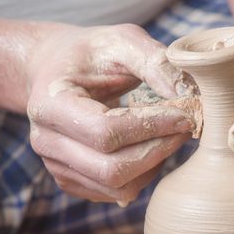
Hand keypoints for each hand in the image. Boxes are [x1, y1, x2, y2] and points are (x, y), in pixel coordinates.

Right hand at [26, 24, 196, 203]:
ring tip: (172, 136)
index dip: (153, 127)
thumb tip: (188, 97)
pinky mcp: (72, 181)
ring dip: (155, 165)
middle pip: (112, 169)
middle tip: (186, 128)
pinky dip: (144, 174)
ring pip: (117, 187)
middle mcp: (45, 141)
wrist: (57, 71)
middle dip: (158, 150)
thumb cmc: (91, 54)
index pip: (106, 132)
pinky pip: (117, 192)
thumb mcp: (122, 41)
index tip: (185, 115)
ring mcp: (57, 166)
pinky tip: (152, 147)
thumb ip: (155, 63)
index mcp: (49, 103)